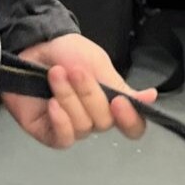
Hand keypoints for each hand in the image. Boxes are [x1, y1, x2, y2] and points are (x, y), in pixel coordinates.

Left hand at [4, 34, 155, 148]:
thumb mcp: (98, 64)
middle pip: (104, 122)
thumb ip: (121, 86)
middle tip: (75, 71)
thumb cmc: (68, 52)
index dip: (130, 119)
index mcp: (111, 103)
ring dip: (68, 98)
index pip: (132, 125)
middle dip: (89, 94)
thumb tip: (151, 97)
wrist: (33, 46)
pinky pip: (63, 138)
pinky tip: (52, 104)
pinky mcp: (48, 133)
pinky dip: (60, 121)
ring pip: (82, 126)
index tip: (119, 102)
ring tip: (55, 75)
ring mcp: (72, 127)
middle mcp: (94, 118)